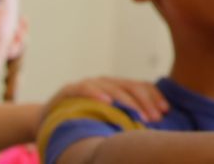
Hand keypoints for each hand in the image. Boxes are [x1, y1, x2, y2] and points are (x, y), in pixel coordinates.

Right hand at [43, 77, 169, 124]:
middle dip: (145, 103)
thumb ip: (128, 119)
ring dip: (127, 102)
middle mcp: (107, 82)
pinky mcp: (69, 89)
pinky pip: (85, 89)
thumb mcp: (109, 120)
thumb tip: (155, 131)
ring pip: (113, 88)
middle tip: (154, 119)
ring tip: (138, 115)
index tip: (165, 111)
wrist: (48, 120)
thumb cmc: (85, 122)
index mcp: (119, 87)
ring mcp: (89, 84)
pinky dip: (96, 94)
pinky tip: (107, 102)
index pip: (142, 86)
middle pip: (132, 87)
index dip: (155, 97)